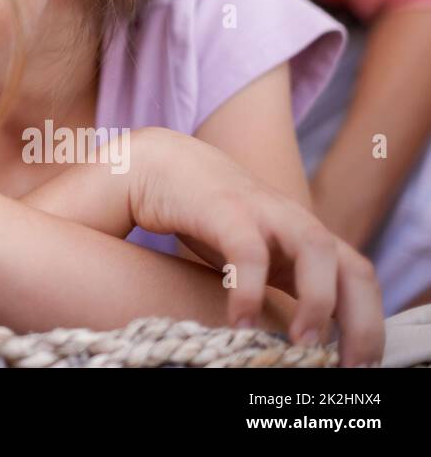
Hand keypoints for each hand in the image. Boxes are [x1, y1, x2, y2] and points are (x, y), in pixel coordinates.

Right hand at [129, 128, 384, 365]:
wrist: (162, 164)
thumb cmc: (208, 217)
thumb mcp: (256, 252)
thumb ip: (280, 279)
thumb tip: (295, 342)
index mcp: (306, 240)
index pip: (359, 280)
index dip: (370, 324)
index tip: (361, 367)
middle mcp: (295, 224)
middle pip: (354, 269)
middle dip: (362, 322)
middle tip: (351, 367)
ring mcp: (263, 213)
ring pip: (317, 249)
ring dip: (318, 301)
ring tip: (303, 344)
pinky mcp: (225, 209)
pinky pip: (248, 252)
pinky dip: (250, 291)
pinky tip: (240, 323)